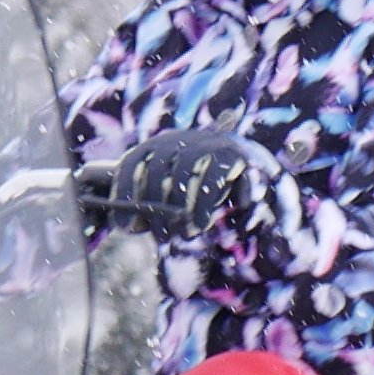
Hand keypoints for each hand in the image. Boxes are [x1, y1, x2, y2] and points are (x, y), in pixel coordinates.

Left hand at [80, 129, 277, 239]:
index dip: (124, 193)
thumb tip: (122, 223)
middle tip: (160, 236)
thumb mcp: (172, 194)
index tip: (122, 226)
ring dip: (180, 207)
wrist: (251, 168)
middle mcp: (181, 138)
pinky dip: (205, 203)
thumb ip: (150, 205)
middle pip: (158, 168)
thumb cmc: (202, 187)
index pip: (134, 161)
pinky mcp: (233, 153)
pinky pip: (214, 176)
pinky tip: (201, 224)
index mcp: (159, 144)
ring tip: (183, 235)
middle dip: (155, 206)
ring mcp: (207, 142)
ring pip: (185, 171)